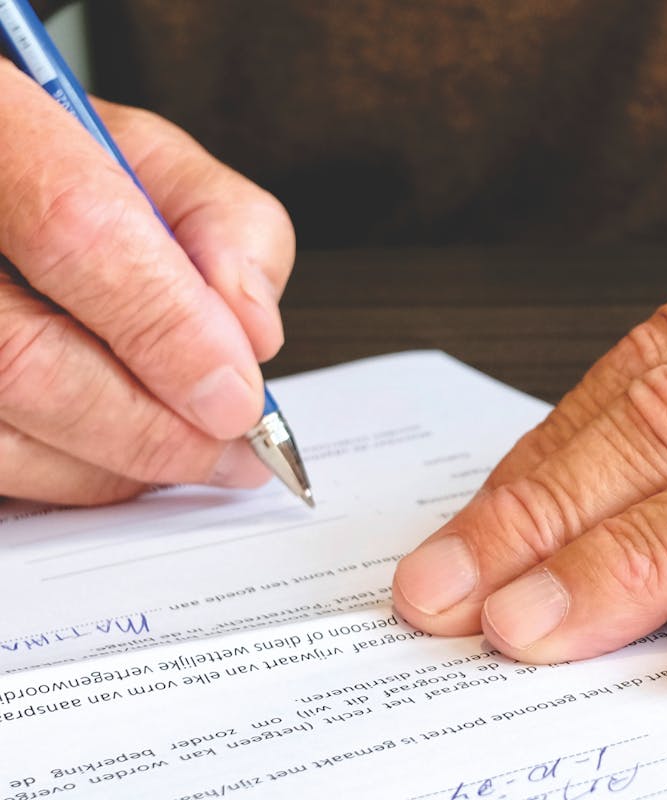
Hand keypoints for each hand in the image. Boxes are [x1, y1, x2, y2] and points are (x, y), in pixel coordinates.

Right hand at [0, 61, 293, 503]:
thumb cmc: (52, 165)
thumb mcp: (150, 158)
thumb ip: (223, 225)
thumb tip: (253, 334)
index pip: (75, 227)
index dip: (172, 329)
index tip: (239, 393)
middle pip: (24, 362)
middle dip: (154, 429)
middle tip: (232, 448)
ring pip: (2, 436)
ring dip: (113, 467)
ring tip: (184, 452)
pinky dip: (64, 476)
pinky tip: (112, 455)